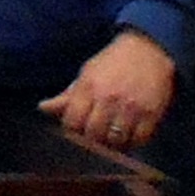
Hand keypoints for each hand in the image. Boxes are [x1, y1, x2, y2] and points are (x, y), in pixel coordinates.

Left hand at [39, 32, 178, 156]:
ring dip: (112, 145)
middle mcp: (108, 98)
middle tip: (95, 140)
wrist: (148, 50)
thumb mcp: (87, 74)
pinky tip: (129, 137)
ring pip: (116, 141)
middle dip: (92, 141)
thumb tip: (42, 108)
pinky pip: (140, 139)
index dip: (72, 131)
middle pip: (93, 135)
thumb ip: (67, 95)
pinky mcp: (151, 113)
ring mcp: (131, 107)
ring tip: (112, 140)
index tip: (77, 132)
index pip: (72, 122)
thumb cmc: (113, 63)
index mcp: (88, 87)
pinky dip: (133, 143)